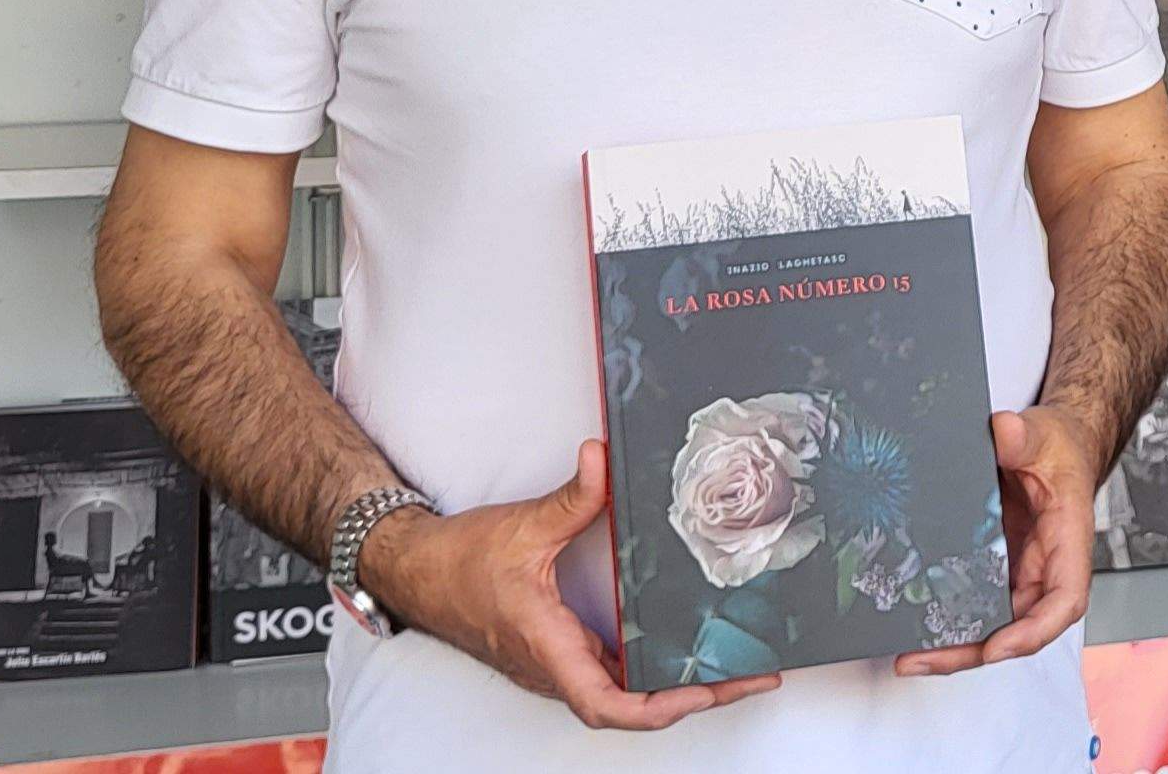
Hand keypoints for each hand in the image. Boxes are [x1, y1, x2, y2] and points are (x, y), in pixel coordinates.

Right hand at [363, 440, 777, 729]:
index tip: (708, 689)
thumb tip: (602, 461)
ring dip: (677, 687)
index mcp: (546, 644)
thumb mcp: (521, 525)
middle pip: (631, 706)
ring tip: (735, 666)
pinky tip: (685, 650)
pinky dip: (651, 672)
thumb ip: (571, 497)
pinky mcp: (557, 651)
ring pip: (622, 696)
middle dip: (694, 696)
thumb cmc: (457, 561)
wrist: (415, 570)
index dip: (660, 706)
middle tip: (752, 675)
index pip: (607, 703)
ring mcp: (555, 663)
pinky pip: (610, 676)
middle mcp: (554, 665)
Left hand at [896, 406, 1098, 676]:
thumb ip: (1025, 434)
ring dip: (954, 645)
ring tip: (908, 654)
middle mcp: (1044, 568)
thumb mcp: (1044, 433)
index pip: (1063, 602)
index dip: (1031, 632)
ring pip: (992, 623)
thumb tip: (1004, 430)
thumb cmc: (1058, 447)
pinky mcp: (992, 568)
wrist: (1048, 445)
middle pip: (1018, 626)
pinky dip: (944, 618)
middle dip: (973, 651)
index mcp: (1068, 542)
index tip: (996, 646)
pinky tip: (911, 623)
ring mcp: (1016, 572)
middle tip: (922, 657)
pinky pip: (972, 601)